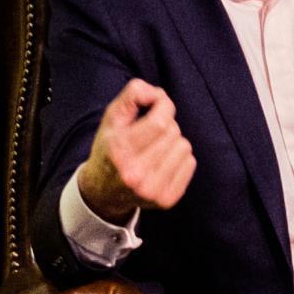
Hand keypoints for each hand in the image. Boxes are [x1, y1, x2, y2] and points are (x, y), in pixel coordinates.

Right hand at [74, 79, 194, 222]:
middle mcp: (135, 174)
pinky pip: (190, 163)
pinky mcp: (166, 200)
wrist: (103, 192)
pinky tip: (162, 162)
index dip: (164, 106)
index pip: (160, 122)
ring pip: (184, 147)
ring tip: (155, 149)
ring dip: (173, 142)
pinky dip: (180, 158)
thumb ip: (132, 95)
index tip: (157, 105)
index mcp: (119, 151)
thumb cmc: (110, 148)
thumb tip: (157, 94)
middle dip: (166, 125)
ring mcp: (152, 190)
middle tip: (150, 133)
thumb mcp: (111, 118)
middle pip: (173, 133)